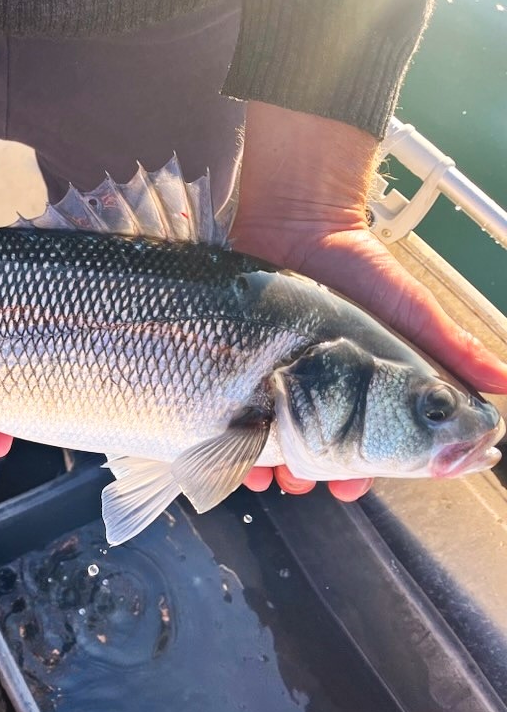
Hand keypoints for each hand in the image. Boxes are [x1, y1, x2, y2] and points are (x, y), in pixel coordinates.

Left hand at [234, 103, 506, 500]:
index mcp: (368, 388)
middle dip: (312, 473)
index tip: (352, 488)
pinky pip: (236, 410)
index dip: (362, 471)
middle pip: (315, 448)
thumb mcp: (412, 311)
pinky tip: (231, 449)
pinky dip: (234, 436)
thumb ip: (451, 350)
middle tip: (305, 483)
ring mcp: (281, 378)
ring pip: (274, 438)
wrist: (298, 224)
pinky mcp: (246, 364)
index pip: (367, 444)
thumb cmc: (361, 269)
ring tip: (268, 476)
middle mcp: (323, 388)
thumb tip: (505, 383)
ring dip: (270, 464)